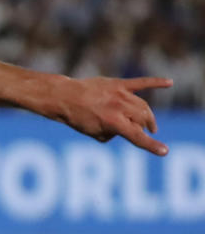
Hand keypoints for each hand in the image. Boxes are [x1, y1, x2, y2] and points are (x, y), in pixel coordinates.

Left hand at [52, 76, 170, 154]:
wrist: (65, 96)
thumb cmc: (77, 118)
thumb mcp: (94, 133)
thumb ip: (113, 133)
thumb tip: (126, 129)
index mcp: (113, 122)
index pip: (137, 136)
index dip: (151, 145)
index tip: (164, 151)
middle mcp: (119, 108)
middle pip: (143, 120)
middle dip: (145, 128)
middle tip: (147, 132)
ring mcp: (121, 94)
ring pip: (143, 106)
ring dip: (147, 116)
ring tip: (148, 123)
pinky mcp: (119, 84)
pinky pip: (141, 82)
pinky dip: (156, 82)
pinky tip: (170, 82)